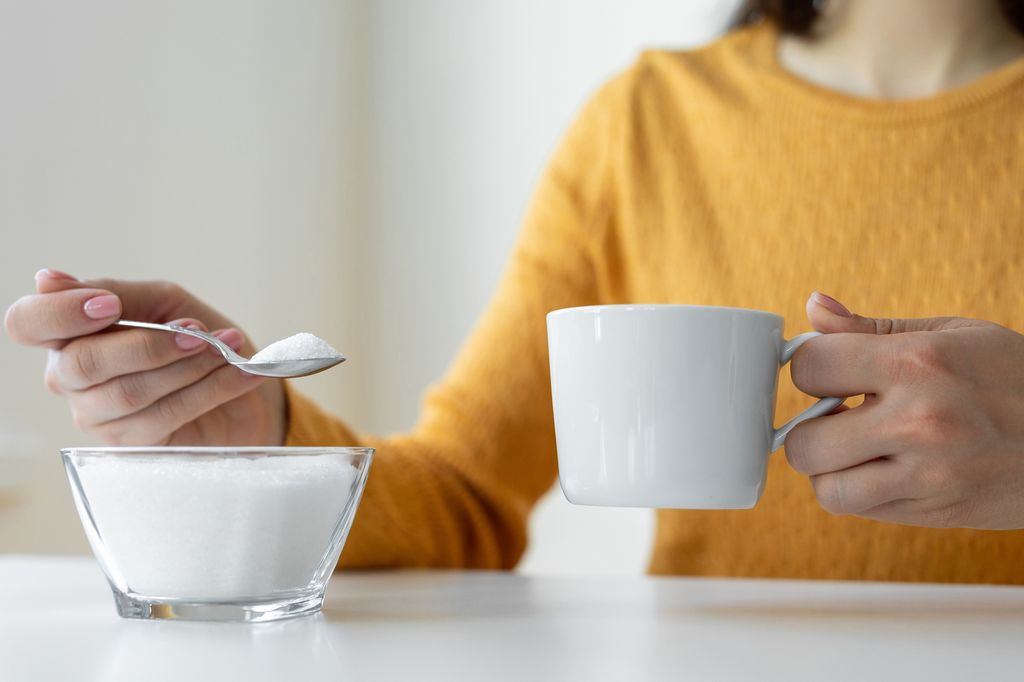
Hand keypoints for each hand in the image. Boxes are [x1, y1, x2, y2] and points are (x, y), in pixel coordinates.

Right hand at [4, 269, 285, 445]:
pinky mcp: (133, 444)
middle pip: (82, 363)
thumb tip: (47, 279)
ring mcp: (97, 415)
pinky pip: (165, 416)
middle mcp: (70, 377)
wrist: (241, 383)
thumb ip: (116, 292)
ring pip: (130, 392)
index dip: (60, 313)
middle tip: (197, 331)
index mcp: (68, 333)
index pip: (27, 323)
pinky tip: (239, 372)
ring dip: (189, 366)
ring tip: (226, 348)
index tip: (108, 306)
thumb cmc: (195, 336)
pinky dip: (211, 388)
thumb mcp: (163, 302)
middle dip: (148, 344)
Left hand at [785, 291, 1023, 529]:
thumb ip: (870, 328)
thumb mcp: (950, 334)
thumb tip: (813, 307)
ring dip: (830, 470)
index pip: (810, 367)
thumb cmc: (1015, 375)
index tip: (827, 371)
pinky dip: (858, 492)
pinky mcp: (937, 512)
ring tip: (856, 448)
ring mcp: (928, 474)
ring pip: (826, 489)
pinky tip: (882, 468)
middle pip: (804, 443)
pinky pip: (861, 510)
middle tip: (837, 417)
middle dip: (809, 428)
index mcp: (918, 363)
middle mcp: (918, 422)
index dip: (810, 368)